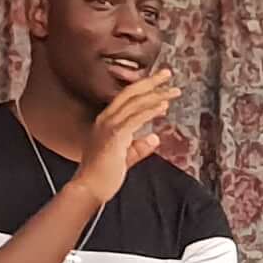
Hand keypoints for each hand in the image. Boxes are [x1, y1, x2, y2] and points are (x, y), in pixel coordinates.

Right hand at [86, 64, 179, 179]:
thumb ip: (139, 147)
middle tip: (167, 74)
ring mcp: (108, 126)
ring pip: (135, 103)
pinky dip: (150, 110)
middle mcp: (105, 119)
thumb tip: (154, 138)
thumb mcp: (125, 157)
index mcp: (106, 122)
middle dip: (151, 82)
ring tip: (173, 91)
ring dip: (156, 95)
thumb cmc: (103, 176)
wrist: (90, 188)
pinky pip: (135, 118)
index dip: (143, 88)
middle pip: (130, 94)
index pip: (126, 99)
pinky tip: (162, 106)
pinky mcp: (115, 135)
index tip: (159, 83)